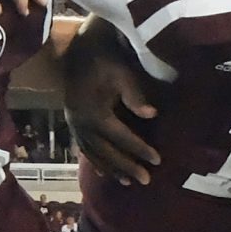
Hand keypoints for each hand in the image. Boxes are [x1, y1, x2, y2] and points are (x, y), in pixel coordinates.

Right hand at [65, 21, 160, 185]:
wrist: (80, 49)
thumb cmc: (106, 60)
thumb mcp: (123, 74)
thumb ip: (135, 96)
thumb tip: (152, 115)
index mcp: (95, 113)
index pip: (122, 137)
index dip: (140, 149)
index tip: (158, 160)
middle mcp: (82, 123)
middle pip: (106, 151)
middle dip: (126, 166)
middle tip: (146, 180)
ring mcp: (74, 123)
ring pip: (93, 152)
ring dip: (110, 168)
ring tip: (126, 182)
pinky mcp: (72, 121)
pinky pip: (83, 147)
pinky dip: (94, 160)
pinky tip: (102, 170)